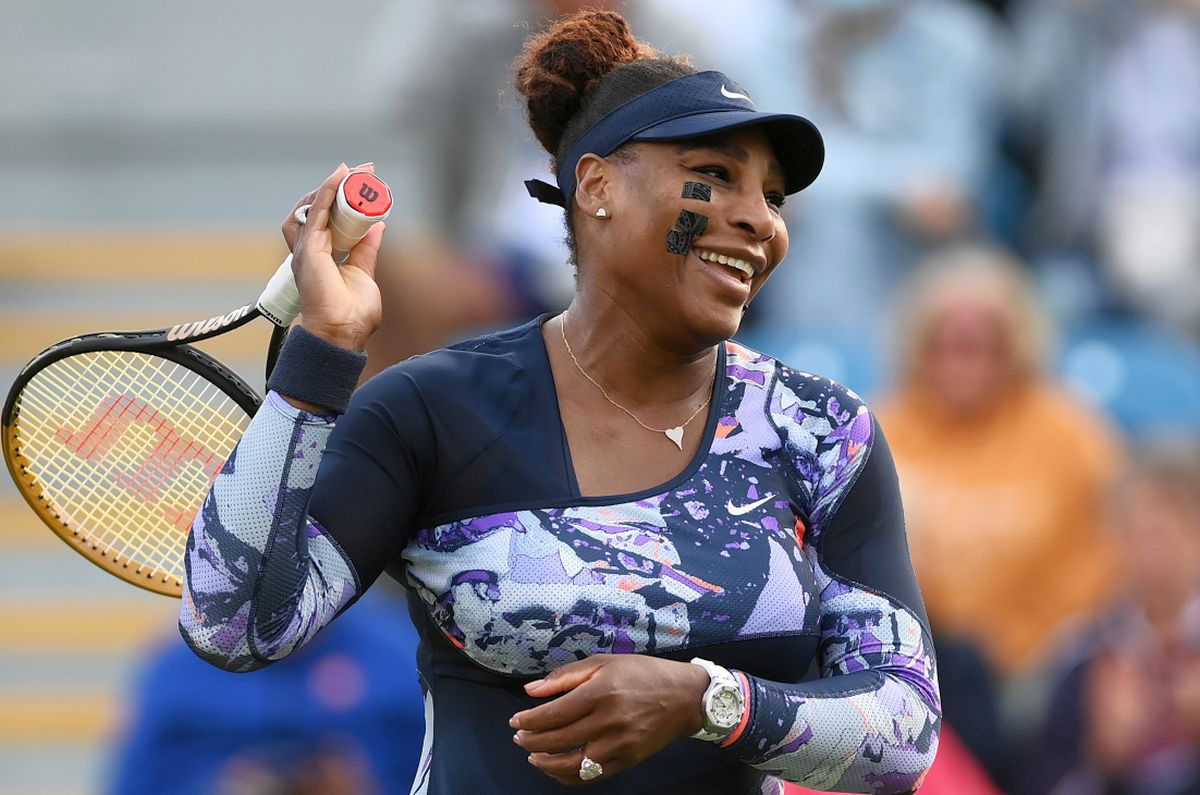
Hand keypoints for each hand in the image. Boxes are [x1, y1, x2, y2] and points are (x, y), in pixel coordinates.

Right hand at [286, 162, 385, 351]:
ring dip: (333, 186)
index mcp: (323, 256)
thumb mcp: (363, 273)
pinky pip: (316, 211)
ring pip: (315, 205)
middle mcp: (311, 249)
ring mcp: (307, 248)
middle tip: (363, 172)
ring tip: (353, 172)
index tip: (365, 184)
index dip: (344, 200)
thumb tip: (377, 226)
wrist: (342, 332)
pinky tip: (339, 178)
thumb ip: (366, 249)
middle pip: (320, 208)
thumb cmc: (351, 314)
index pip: (330, 219)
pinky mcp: (309, 248)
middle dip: (340, 187)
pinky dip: (326, 192)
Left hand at [510, 655, 708, 785]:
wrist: (684, 697)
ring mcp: (619, 745)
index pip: (553, 714)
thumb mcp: (605, 662)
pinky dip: (568, 776)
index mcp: (601, 693)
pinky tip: (556, 767)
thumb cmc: (643, 673)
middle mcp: (609, 721)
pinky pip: (591, 776)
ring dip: (544, 763)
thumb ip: (565, 676)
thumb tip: (531, 690)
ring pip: (570, 765)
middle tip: (518, 737)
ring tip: (532, 755)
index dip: (528, 720)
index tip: (515, 720)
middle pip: (557, 740)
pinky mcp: (627, 761)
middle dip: (530, 741)